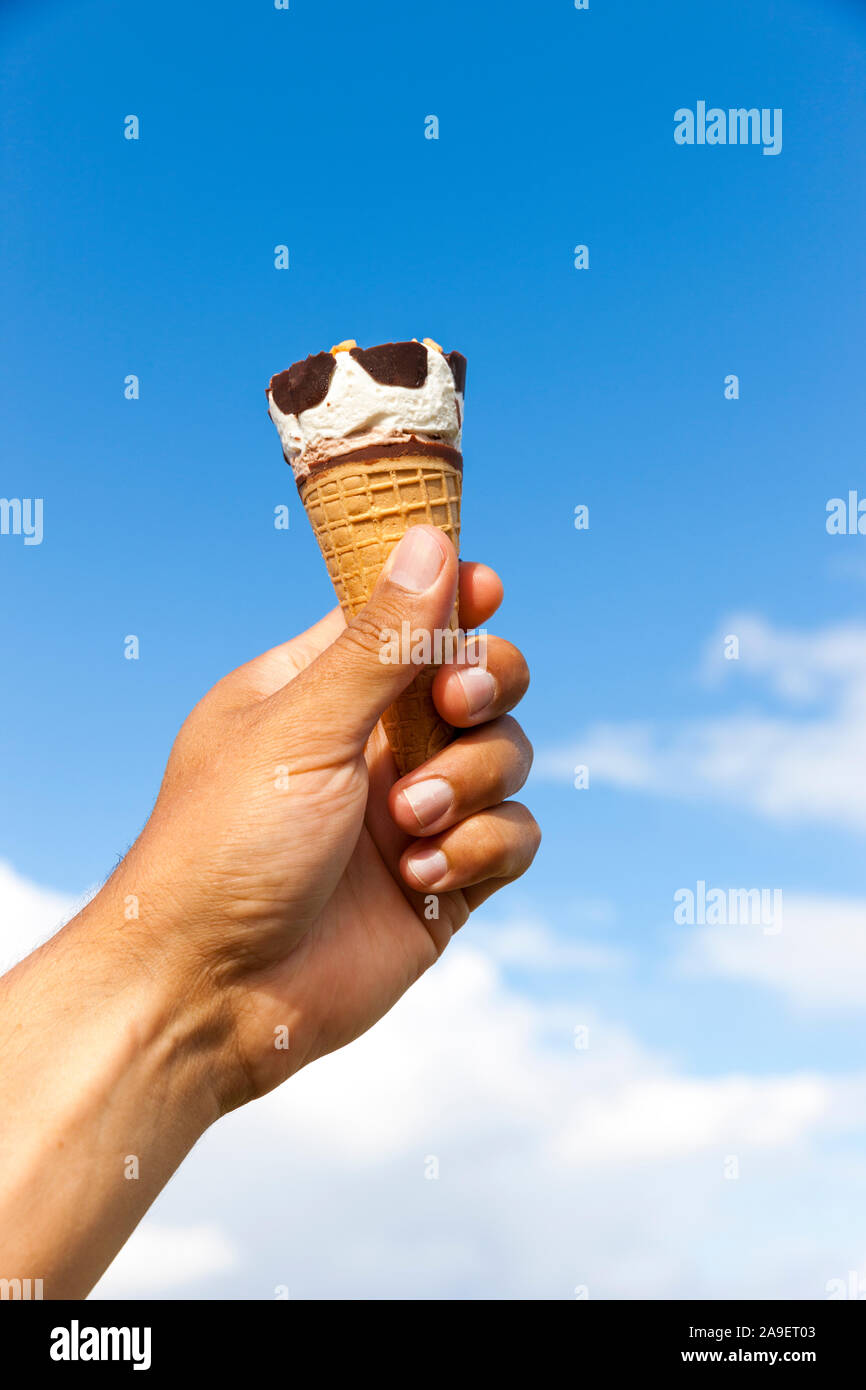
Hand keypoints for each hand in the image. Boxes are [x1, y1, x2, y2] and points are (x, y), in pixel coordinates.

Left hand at [118, 526, 538, 1109]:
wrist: (211, 996)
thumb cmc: (225, 847)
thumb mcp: (301, 728)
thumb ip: (381, 642)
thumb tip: (432, 540)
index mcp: (323, 689)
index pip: (408, 616)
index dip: (454, 597)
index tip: (484, 589)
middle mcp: (374, 743)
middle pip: (479, 679)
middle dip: (483, 687)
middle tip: (453, 705)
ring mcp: (414, 811)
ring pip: (509, 756)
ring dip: (472, 782)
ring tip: (408, 822)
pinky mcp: (447, 880)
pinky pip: (515, 837)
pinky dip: (484, 848)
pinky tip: (423, 877)